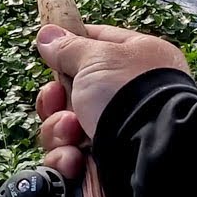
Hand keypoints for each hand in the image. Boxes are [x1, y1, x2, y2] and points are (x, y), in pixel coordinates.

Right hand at [34, 23, 189, 178]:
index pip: (95, 42)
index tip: (50, 51)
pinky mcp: (101, 162)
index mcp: (135, 61)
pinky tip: (75, 157)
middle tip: (57, 99)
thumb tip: (47, 34)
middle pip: (68, 91)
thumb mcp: (97, 57)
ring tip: (72, 132)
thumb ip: (68, 46)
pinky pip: (65, 157)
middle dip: (55, 99)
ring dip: (58, 130)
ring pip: (61, 126)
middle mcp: (125, 96)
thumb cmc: (131, 94)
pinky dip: (64, 157)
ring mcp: (113, 131)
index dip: (70, 46)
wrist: (149, 152)